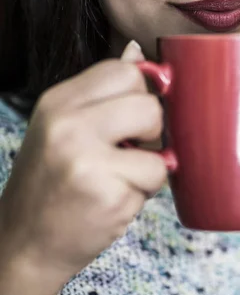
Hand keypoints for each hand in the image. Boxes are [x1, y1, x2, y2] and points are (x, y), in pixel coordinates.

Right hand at [0, 41, 167, 283]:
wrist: (25, 243)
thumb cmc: (51, 183)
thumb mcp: (63, 127)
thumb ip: (102, 93)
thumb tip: (138, 50)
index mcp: (58, 101)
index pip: (125, 71)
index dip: (140, 94)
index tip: (132, 118)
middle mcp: (68, 125)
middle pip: (148, 103)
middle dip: (151, 130)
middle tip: (128, 151)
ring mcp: (86, 160)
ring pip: (160, 146)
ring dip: (150, 167)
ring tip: (118, 178)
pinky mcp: (107, 194)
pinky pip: (156, 180)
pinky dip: (143, 194)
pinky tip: (113, 200)